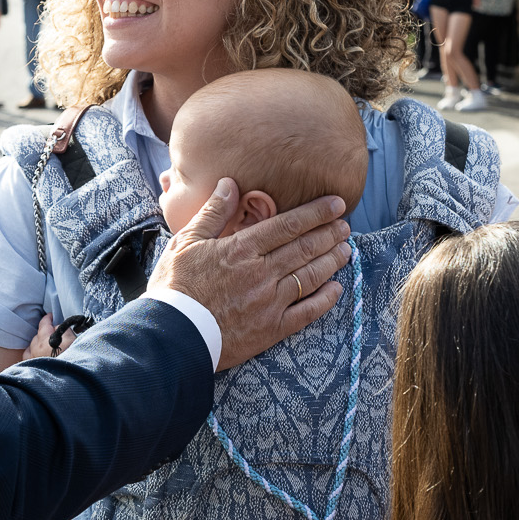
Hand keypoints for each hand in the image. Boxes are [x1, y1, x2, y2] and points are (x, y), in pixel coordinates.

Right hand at [150, 181, 349, 370]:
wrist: (172, 336)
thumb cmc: (174, 287)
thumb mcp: (186, 242)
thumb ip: (213, 213)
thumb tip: (229, 183)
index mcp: (241, 250)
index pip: (287, 225)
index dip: (315, 213)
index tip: (335, 203)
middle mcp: (261, 273)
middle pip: (304, 248)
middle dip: (329, 234)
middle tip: (345, 224)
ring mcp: (269, 302)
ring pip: (310, 276)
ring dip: (331, 261)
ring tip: (346, 250)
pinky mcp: (271, 329)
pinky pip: (306, 312)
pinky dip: (325, 300)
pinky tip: (336, 289)